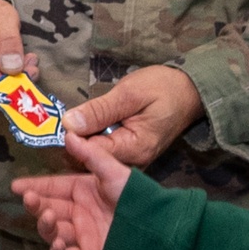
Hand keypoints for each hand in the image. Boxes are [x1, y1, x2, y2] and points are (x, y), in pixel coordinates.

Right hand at [12, 131, 129, 249]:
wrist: (154, 222)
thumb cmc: (133, 192)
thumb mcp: (111, 170)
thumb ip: (90, 154)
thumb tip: (68, 133)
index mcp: (82, 190)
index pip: (53, 187)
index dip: (34, 186)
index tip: (15, 185)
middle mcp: (79, 212)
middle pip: (49, 209)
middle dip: (37, 205)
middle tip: (29, 200)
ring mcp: (83, 234)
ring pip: (55, 232)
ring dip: (47, 226)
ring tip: (49, 217)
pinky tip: (58, 244)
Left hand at [63, 65, 202, 167]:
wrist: (191, 91)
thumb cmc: (163, 88)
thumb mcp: (130, 93)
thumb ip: (100, 110)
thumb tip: (68, 124)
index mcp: (133, 150)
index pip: (91, 155)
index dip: (72, 140)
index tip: (57, 125)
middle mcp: (132, 162)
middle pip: (91, 161)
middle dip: (74, 143)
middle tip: (59, 122)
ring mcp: (132, 159)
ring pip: (97, 156)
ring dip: (83, 140)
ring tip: (73, 121)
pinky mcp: (131, 152)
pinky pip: (106, 149)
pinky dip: (94, 138)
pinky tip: (88, 125)